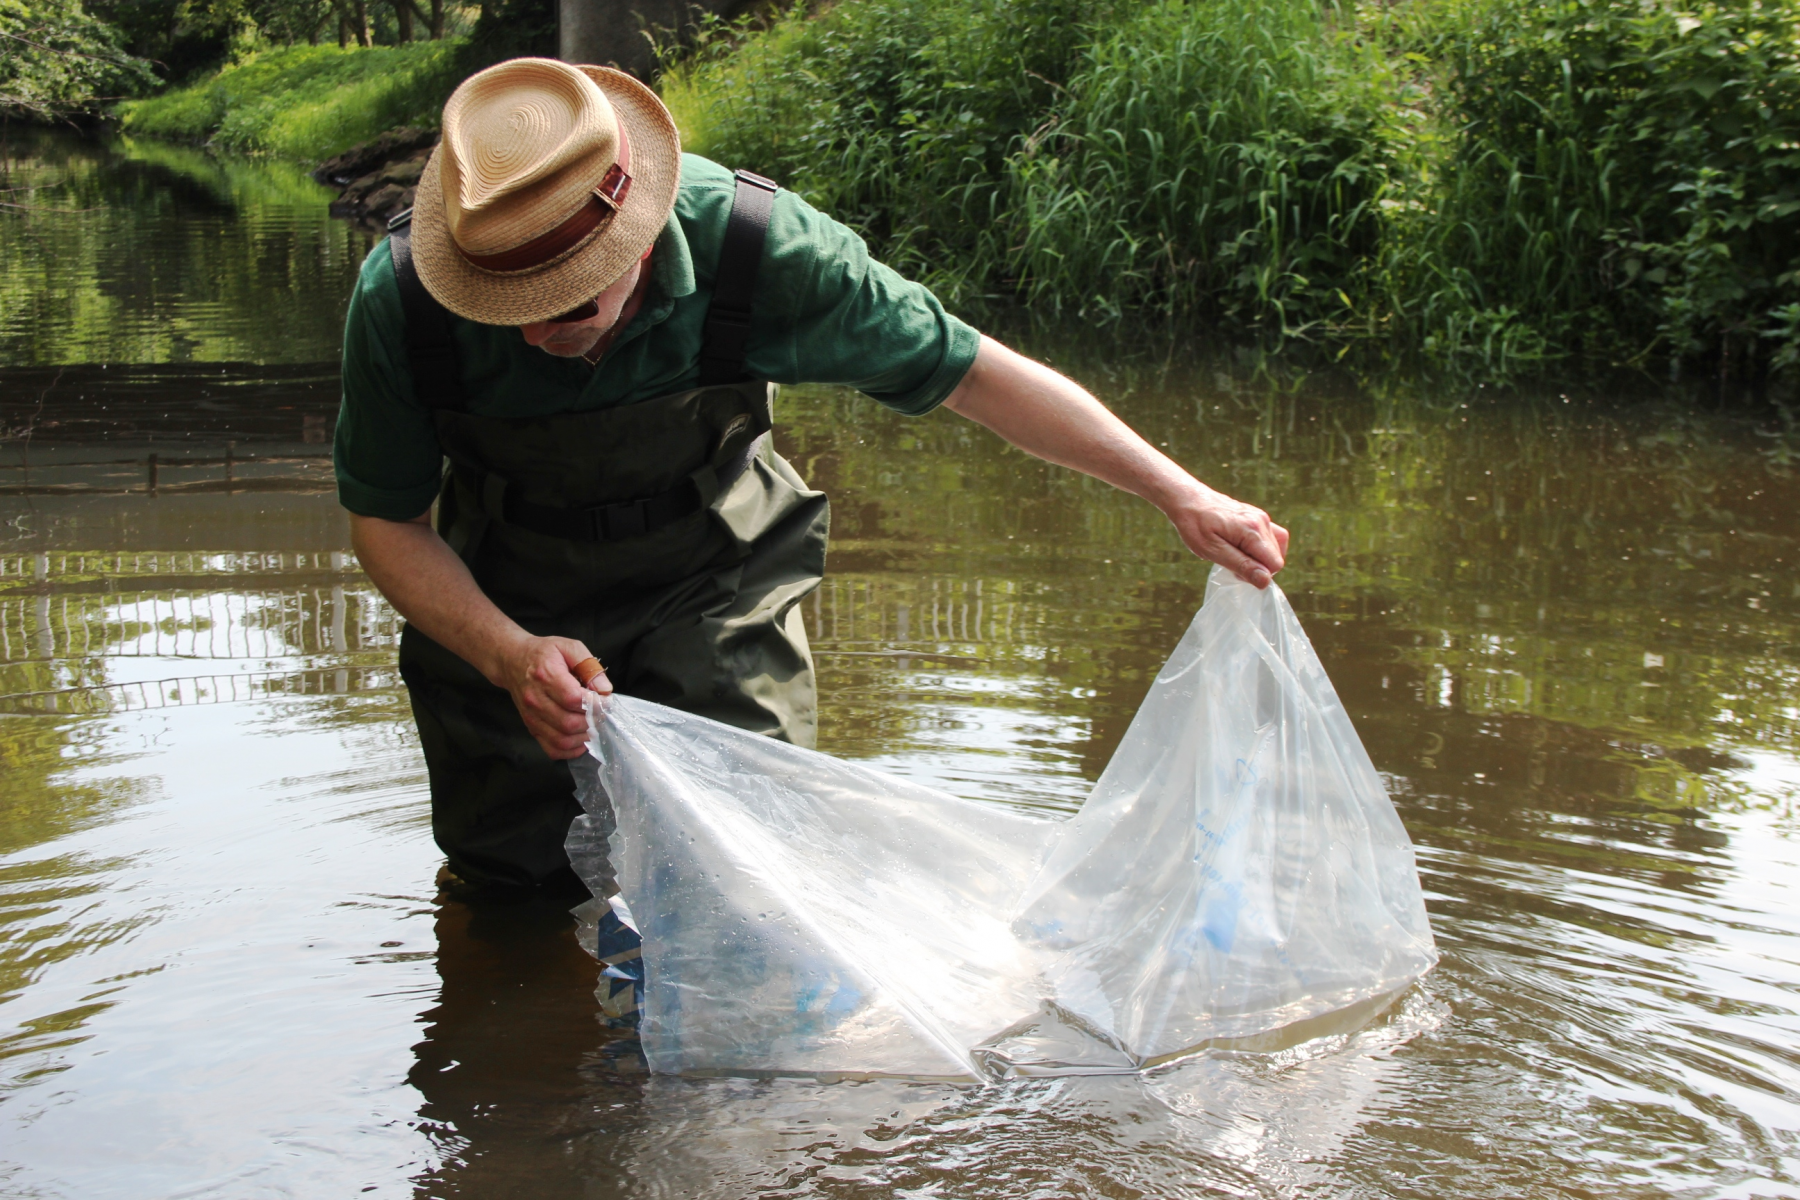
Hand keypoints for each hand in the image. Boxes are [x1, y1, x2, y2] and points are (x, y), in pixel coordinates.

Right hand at [490, 634, 613, 759]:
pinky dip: (570, 750)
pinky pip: (552, 749)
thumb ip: (589, 666)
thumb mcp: (569, 647)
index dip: (595, 703)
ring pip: (562, 739)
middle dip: (592, 721)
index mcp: (546, 675)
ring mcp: (532, 716)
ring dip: (583, 737)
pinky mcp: (532, 727)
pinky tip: (580, 738)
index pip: (574, 699)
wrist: (512, 660)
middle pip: (569, 723)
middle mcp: (536, 699)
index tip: (606, 700)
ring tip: (592, 724)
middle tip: (601, 713)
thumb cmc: (543, 653)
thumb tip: (604, 690)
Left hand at [1167, 483, 1289, 587]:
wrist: (1187, 499)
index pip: (1275, 564)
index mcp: (1253, 530)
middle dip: (1258, 567)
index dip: (1257, 574)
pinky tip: (1242, 547)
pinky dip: (1260, 547)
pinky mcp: (1257, 515)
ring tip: (1236, 554)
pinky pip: (1270, 537)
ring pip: (1275, 548)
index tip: (1236, 570)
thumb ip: (1242, 565)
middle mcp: (1262, 521)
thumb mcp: (1213, 551)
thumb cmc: (1194, 525)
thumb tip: (1265, 581)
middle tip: (1231, 561)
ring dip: (1259, 558)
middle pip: (1276, 557)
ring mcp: (1261, 516)